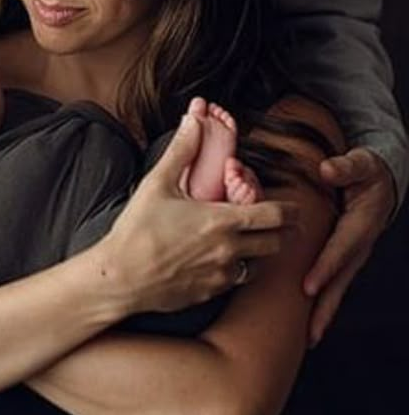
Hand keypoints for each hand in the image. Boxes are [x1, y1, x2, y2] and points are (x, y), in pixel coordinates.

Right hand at [99, 109, 298, 315]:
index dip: (290, 211)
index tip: (295, 208)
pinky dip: (238, 269)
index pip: (274, 216)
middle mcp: (228, 250)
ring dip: (261, 252)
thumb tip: (194, 119)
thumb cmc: (137, 230)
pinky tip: (224, 258)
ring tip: (254, 240)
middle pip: (276, 243)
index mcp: (221, 221)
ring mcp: (221, 275)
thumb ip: (182, 150)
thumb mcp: (158, 183)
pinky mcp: (210, 294)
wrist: (120, 278)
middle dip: (283, 233)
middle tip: (281, 224)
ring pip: (259, 265)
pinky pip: (236, 281)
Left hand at [304, 147, 394, 345]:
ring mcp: (353, 256)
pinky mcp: (346, 258)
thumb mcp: (361, 164)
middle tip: (309, 333)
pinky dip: (323, 302)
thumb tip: (326, 170)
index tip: (308, 287)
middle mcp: (358, 246)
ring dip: (324, 312)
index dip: (325, 269)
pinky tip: (308, 320)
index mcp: (360, 224)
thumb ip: (345, 167)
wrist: (382, 182)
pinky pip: (335, 282)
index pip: (340, 250)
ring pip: (338, 287)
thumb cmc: (367, 172)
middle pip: (340, 280)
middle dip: (325, 307)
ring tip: (309, 339)